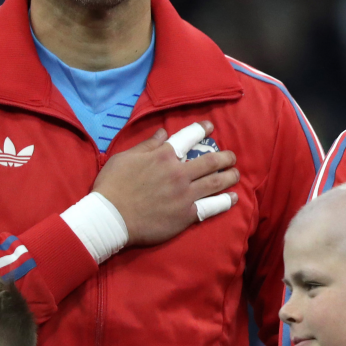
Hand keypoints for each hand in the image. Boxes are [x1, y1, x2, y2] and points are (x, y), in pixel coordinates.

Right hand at [93, 122, 239, 245]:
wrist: (109, 218)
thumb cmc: (112, 186)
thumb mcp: (125, 157)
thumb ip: (147, 144)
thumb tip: (163, 132)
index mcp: (163, 155)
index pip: (188, 138)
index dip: (202, 130)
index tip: (211, 127)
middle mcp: (179, 172)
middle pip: (210, 161)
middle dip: (225, 157)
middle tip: (232, 157)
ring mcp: (185, 194)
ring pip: (216, 182)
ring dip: (230, 176)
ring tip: (236, 174)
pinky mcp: (186, 215)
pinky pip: (212, 207)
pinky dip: (225, 202)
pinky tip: (234, 198)